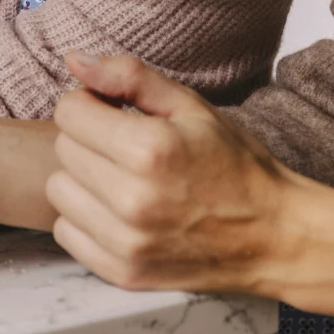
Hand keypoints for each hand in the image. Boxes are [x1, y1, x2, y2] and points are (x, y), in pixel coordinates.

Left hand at [46, 53, 300, 293]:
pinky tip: (120, 211)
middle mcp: (130, 198)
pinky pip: (67, 233)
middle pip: (63, 150)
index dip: (90, 104)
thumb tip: (74, 60)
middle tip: (126, 146)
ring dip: (83, 179)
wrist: (274, 235)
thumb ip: (129, 77)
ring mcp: (125, 241)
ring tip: (122, 179)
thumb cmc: (235, 165)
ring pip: (59, 192)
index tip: (114, 111)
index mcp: (148, 148)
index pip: (70, 112)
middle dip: (89, 138)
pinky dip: (86, 218)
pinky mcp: (122, 273)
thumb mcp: (191, 106)